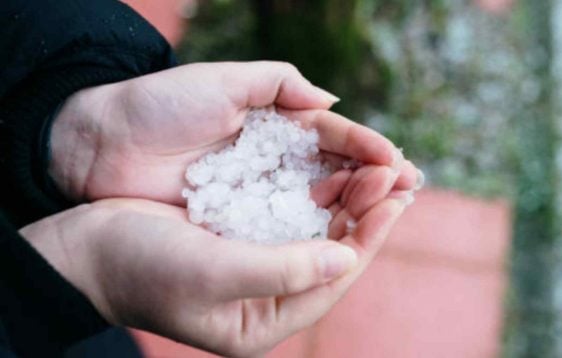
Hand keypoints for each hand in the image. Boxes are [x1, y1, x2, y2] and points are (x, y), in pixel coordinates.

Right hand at [20, 166, 404, 356]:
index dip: (368, 239)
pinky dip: (312, 191)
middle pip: (330, 251)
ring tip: (374, 167)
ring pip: (313, 229)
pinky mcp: (240, 234)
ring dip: (343, 198)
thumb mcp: (213, 274)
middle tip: (397, 175)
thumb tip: (345, 258)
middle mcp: (265, 295)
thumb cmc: (144, 268)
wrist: (87, 248)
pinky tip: (331, 168)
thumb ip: (281, 270)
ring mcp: (254, 262)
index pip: (332, 278)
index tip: (396, 201)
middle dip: (364, 214)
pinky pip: (288, 211)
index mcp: (263, 319)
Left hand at [49, 62, 417, 204]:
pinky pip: (285, 224)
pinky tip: (343, 235)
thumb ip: (276, 84)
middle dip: (370, 178)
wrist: (102, 146)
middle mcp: (272, 158)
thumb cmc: (159, 106)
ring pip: (316, 199)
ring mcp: (258, 190)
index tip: (396, 161)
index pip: (330, 135)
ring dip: (353, 205)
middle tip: (405, 189)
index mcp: (273, 121)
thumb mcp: (220, 81)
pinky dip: (316, 229)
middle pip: (332, 169)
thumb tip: (330, 100)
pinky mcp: (239, 219)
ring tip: (388, 210)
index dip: (365, 147)